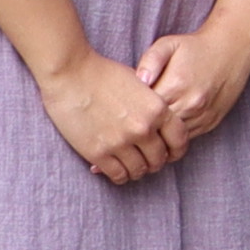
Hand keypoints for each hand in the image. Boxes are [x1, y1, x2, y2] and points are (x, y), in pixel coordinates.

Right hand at [38, 46, 184, 185]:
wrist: (70, 74)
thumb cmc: (103, 73)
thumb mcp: (139, 83)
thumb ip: (152, 103)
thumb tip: (160, 121)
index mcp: (157, 109)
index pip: (179, 140)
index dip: (176, 150)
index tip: (170, 153)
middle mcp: (143, 128)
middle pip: (159, 159)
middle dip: (155, 162)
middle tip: (148, 160)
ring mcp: (121, 142)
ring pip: (139, 171)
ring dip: (138, 170)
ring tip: (132, 165)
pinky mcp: (99, 153)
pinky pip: (118, 175)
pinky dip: (121, 175)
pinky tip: (117, 169)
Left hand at [134, 19, 249, 149]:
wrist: (232, 48)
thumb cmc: (195, 46)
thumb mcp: (168, 44)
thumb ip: (149, 61)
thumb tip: (138, 81)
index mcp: (175, 85)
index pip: (144, 109)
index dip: (133, 108)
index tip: (126, 105)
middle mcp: (190, 104)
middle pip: (156, 126)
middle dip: (144, 124)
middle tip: (133, 119)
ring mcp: (202, 116)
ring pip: (171, 136)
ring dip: (159, 133)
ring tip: (147, 125)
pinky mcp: (210, 122)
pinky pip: (186, 138)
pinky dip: (174, 135)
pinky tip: (166, 127)